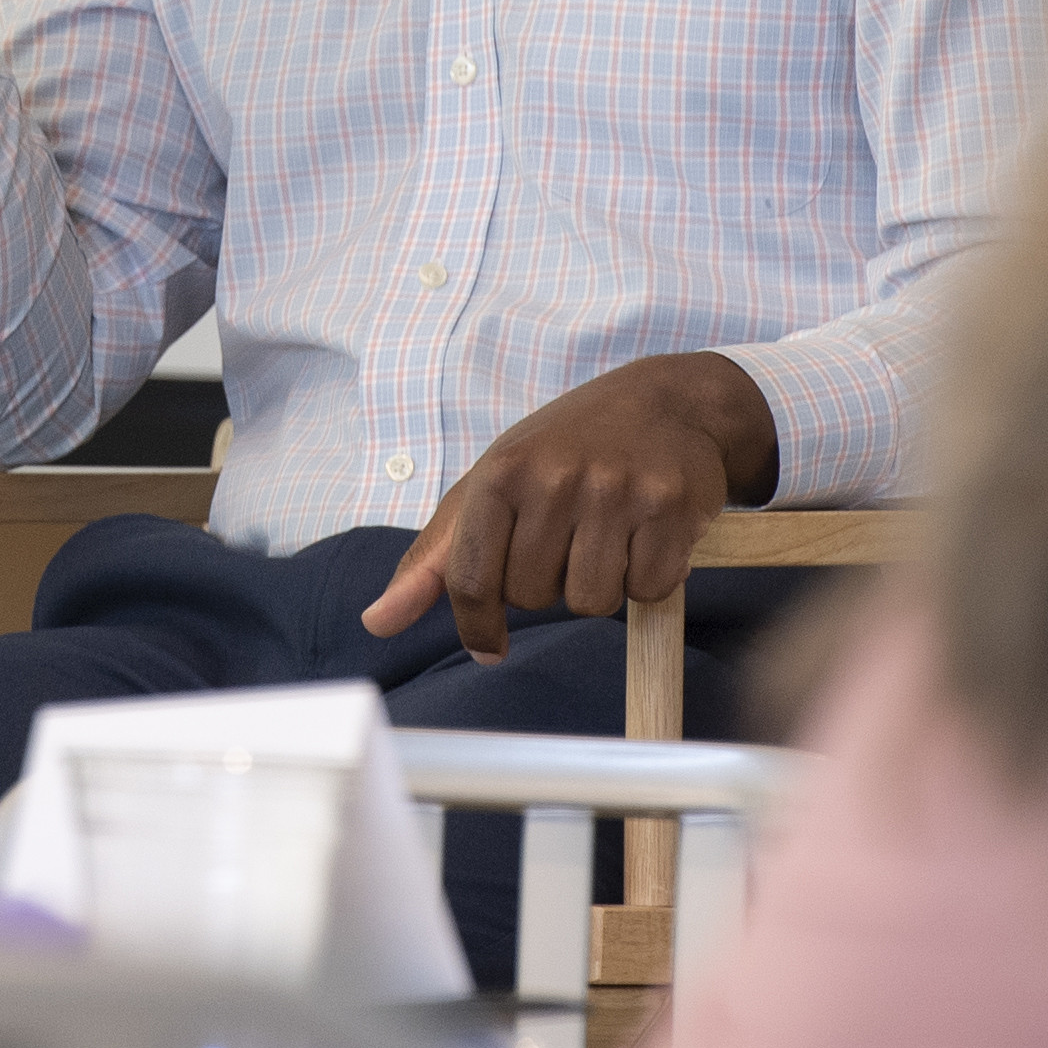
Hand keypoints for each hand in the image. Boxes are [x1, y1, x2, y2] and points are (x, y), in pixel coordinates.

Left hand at [359, 354, 779, 662]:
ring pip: (591, 602)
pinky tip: (646, 535)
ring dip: (599, 584)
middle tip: (567, 540)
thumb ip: (434, 558)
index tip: (488, 647)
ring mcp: (615, 490)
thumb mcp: (491, 485)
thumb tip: (377, 621)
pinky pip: (648, 590)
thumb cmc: (565, 449)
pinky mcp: (670, 506)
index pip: (471, 579)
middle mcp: (555, 477)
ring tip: (607, 535)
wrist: (665, 400)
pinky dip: (647, 578)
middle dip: (548, 584)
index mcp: (501, 473)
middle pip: (534, 598)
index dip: (476, 625)